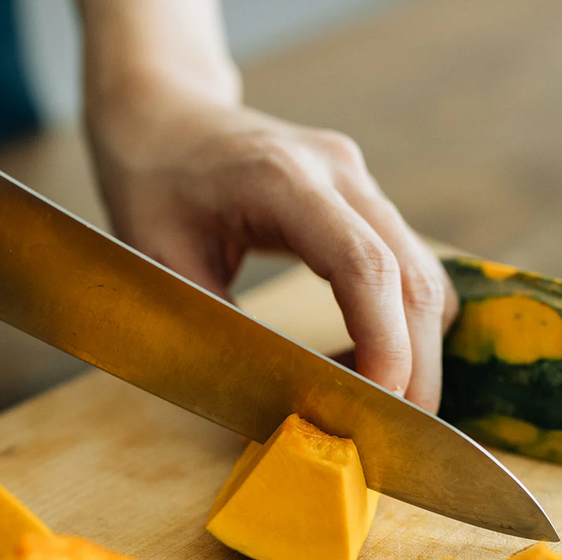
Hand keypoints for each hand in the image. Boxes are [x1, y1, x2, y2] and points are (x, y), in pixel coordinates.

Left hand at [87, 95, 457, 413]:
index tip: (383, 403)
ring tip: (379, 401)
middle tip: (394, 430)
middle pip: (411, 275)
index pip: (363, 266)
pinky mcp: (357, 197)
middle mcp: (337, 172)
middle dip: (415, 360)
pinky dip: (397, 318)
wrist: (162, 118)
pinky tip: (367, 355)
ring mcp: (355, 180)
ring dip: (413, 343)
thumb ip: (215, 333)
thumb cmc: (151, 185)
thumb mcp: (161, 263)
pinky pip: (401, 264)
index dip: (385, 342)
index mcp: (282, 180)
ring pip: (419, 272)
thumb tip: (264, 411)